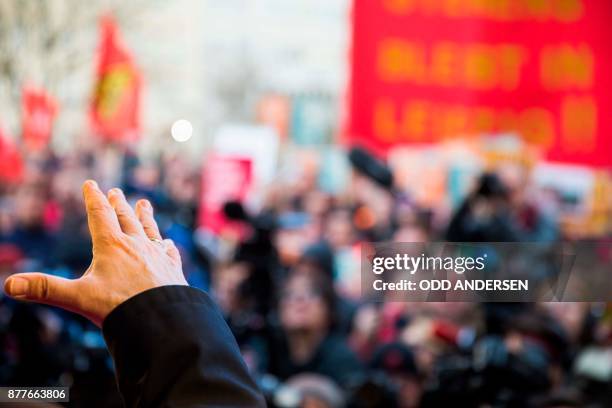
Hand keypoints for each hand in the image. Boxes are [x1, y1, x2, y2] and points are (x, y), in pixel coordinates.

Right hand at [3, 180, 187, 325]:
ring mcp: (157, 256)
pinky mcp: (172, 270)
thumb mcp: (78, 298)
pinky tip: (169, 243)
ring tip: (144, 204)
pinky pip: (169, 252)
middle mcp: (136, 246)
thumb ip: (45, 289)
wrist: (161, 320)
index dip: (94, 199)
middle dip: (118, 205)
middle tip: (115, 192)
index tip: (91, 184)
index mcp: (112, 246)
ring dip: (145, 217)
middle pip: (126, 219)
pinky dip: (167, 245)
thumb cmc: (119, 308)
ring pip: (149, 231)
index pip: (100, 215)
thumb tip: (9, 285)